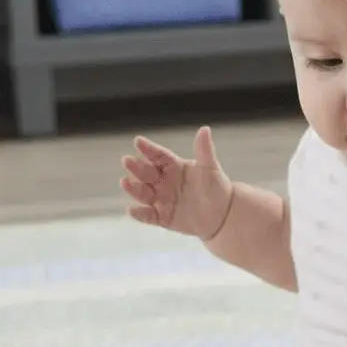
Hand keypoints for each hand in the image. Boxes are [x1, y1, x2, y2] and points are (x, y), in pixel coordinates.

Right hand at [120, 127, 235, 239]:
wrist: (222, 214)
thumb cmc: (216, 186)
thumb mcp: (210, 167)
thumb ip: (204, 150)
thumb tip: (204, 129)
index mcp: (174, 166)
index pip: (159, 156)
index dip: (148, 149)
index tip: (137, 141)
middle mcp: (164, 181)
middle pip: (147, 173)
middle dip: (136, 167)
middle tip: (127, 160)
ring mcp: (161, 199)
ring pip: (143, 193)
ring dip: (133, 188)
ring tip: (125, 182)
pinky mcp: (162, 217)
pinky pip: (148, 216)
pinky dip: (139, 214)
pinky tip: (132, 210)